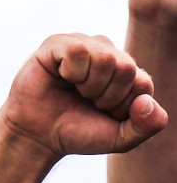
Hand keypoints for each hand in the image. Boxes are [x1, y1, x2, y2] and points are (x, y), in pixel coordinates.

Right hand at [0, 34, 166, 159]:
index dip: (121, 106)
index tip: (101, 113)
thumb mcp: (120, 139)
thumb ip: (147, 126)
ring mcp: (84, 45)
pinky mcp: (57, 43)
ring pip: (105, 58)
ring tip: (74, 90)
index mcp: (126, 72)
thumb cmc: (76, 132)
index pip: (142, 83)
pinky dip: (71, 72)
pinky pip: (78, 51)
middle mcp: (108, 53)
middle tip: (86, 102)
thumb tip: (146, 102)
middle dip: (105, 97)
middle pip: (126, 68)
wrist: (36, 136)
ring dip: (88, 86)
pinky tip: (60, 77)